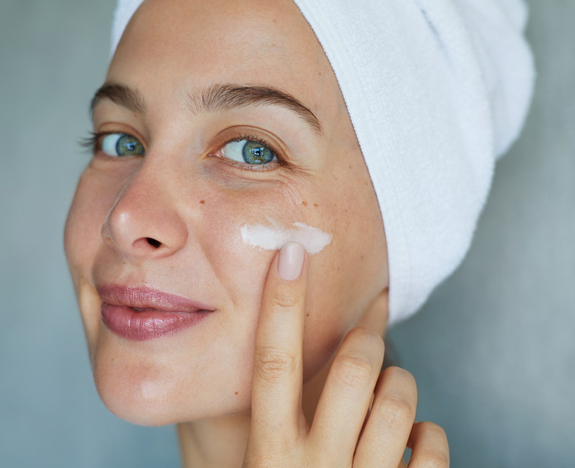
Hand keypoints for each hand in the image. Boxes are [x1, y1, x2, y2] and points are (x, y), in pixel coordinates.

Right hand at [242, 242, 448, 466]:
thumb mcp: (270, 459)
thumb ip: (284, 405)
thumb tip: (310, 332)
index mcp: (269, 453)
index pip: (274, 364)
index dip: (282, 305)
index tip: (291, 253)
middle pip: (351, 372)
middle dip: (366, 344)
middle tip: (364, 344)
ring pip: (396, 405)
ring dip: (397, 386)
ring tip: (386, 393)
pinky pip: (431, 447)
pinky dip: (427, 433)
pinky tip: (410, 439)